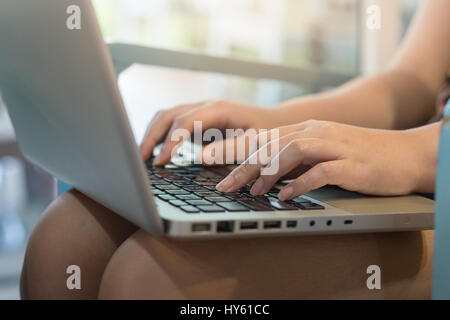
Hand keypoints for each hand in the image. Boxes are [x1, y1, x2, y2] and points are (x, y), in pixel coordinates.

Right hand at [140, 100, 276, 164]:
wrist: (274, 122)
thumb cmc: (266, 133)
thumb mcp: (253, 142)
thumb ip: (229, 149)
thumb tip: (201, 158)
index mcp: (218, 109)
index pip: (185, 121)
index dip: (170, 141)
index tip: (160, 161)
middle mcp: (206, 106)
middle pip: (169, 115)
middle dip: (152, 136)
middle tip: (142, 159)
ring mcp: (201, 110)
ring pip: (167, 115)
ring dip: (153, 133)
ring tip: (143, 156)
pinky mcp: (199, 119)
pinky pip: (174, 122)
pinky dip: (161, 134)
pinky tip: (157, 151)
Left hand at [216, 120, 435, 199]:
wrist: (407, 154)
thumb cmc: (361, 157)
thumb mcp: (323, 152)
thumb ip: (297, 159)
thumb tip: (266, 174)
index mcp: (307, 128)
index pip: (265, 137)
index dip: (236, 148)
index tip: (211, 163)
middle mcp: (317, 132)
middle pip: (272, 144)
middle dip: (243, 165)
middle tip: (224, 185)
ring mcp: (335, 146)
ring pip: (292, 151)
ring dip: (269, 173)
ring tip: (254, 193)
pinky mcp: (351, 164)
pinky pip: (321, 171)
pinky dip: (300, 184)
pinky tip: (286, 196)